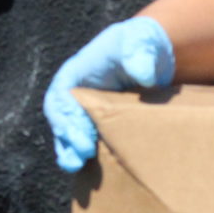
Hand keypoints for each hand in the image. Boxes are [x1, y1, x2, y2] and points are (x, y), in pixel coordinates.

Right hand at [43, 17, 174, 171]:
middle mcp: (75, 94)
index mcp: (75, 75)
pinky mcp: (101, 121)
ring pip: (72, 133)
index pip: (61, 99)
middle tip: (81, 156)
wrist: (152, 52)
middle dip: (68, 139)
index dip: (66, 119)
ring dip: (72, 150)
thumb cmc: (139, 44)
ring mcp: (86, 109)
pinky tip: (94, 169)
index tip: (80, 135)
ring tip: (76, 166)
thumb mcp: (138, 43)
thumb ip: (138, 56)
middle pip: (64, 120)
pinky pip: (88, 138)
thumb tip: (145, 74)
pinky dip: (88, 152)